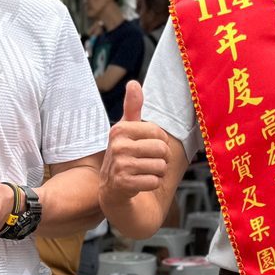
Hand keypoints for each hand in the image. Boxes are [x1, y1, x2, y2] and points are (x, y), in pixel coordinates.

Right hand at [99, 81, 170, 203]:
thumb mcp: (127, 130)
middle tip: (146, 163)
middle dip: (161, 159)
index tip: (147, 148)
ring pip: (160, 167)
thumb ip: (132, 107)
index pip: (159, 132)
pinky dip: (151, 185)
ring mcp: (119, 165)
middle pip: (162, 149)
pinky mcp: (123, 184)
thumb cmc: (125, 157)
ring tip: (142, 173)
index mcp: (120, 129)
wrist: (112, 192)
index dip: (160, 142)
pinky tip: (140, 184)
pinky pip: (154, 181)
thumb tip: (133, 83)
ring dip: (157, 173)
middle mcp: (117, 146)